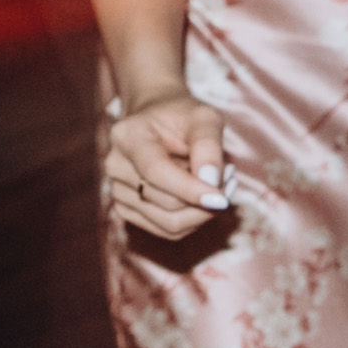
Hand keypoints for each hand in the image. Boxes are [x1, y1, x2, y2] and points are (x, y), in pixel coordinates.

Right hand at [102, 91, 232, 237]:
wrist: (159, 122)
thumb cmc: (184, 117)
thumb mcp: (204, 117)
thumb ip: (208, 146)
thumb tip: (211, 183)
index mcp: (128, 136)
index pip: (155, 172)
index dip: (189, 189)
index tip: (222, 199)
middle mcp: (116, 166)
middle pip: (167, 203)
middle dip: (206, 198)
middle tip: (230, 177)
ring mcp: (118, 192)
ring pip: (170, 223)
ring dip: (204, 211)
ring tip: (219, 184)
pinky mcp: (128, 211)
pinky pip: (169, 231)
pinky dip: (194, 219)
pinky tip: (203, 196)